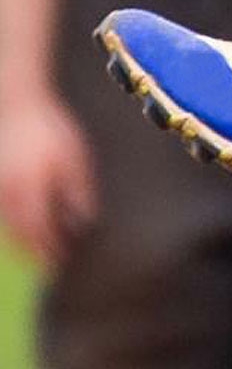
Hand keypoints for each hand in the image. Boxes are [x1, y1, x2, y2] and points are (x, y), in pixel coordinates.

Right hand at [0, 92, 97, 267]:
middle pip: (19, 235)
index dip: (50, 250)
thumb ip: (79, 190)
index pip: (39, 230)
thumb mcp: (74, 157)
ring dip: (24, 242)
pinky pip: (3, 212)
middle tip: (55, 265)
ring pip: (8, 226)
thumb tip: (86, 221)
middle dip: (37, 252)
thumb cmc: (51, 129)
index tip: (65, 263)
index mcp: (30, 187)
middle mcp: (7, 192)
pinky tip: (29, 227)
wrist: (18, 103)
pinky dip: (15, 226)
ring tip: (43, 252)